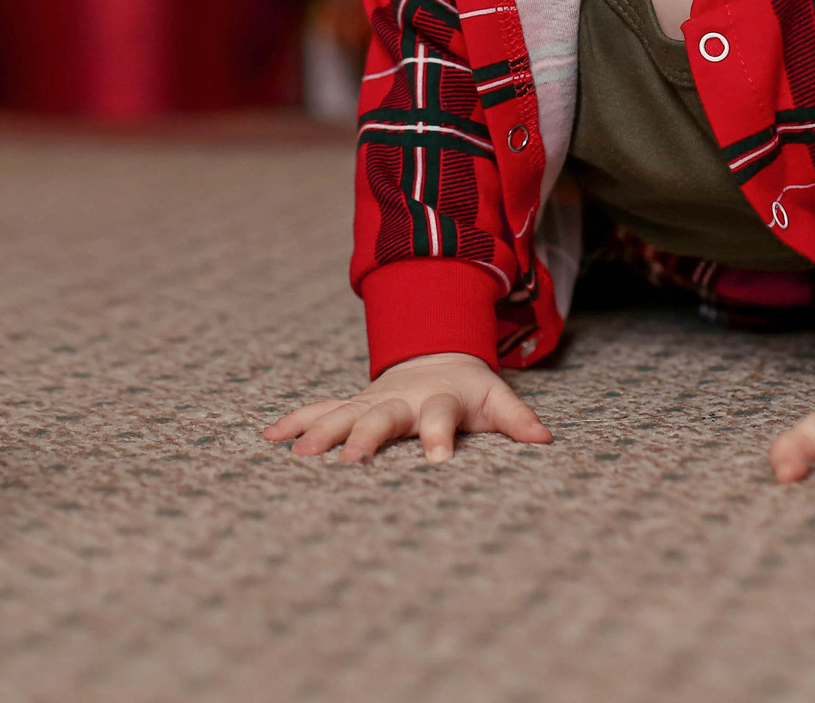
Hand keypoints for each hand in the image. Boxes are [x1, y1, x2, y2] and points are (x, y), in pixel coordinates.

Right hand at [264, 352, 553, 463]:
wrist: (434, 353)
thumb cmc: (467, 388)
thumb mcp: (496, 399)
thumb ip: (517, 418)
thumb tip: (545, 440)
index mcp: (440, 400)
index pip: (441, 418)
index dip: (440, 437)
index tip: (438, 461)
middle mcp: (401, 400)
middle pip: (382, 416)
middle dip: (366, 437)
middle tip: (349, 462)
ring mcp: (372, 401)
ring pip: (343, 413)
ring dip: (321, 431)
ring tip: (298, 454)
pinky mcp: (351, 404)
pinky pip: (320, 410)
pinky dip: (295, 421)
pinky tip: (269, 436)